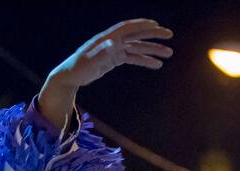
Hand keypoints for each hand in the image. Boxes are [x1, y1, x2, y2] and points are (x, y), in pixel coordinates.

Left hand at [39, 20, 173, 127]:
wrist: (69, 76)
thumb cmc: (78, 68)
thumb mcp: (90, 61)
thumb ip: (103, 52)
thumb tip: (114, 44)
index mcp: (108, 38)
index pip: (129, 28)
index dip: (143, 25)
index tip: (158, 25)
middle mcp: (113, 41)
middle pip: (137, 35)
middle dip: (153, 35)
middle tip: (170, 35)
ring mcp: (115, 50)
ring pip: (137, 47)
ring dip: (152, 50)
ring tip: (168, 53)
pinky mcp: (114, 59)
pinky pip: (133, 57)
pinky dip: (144, 60)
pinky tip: (156, 65)